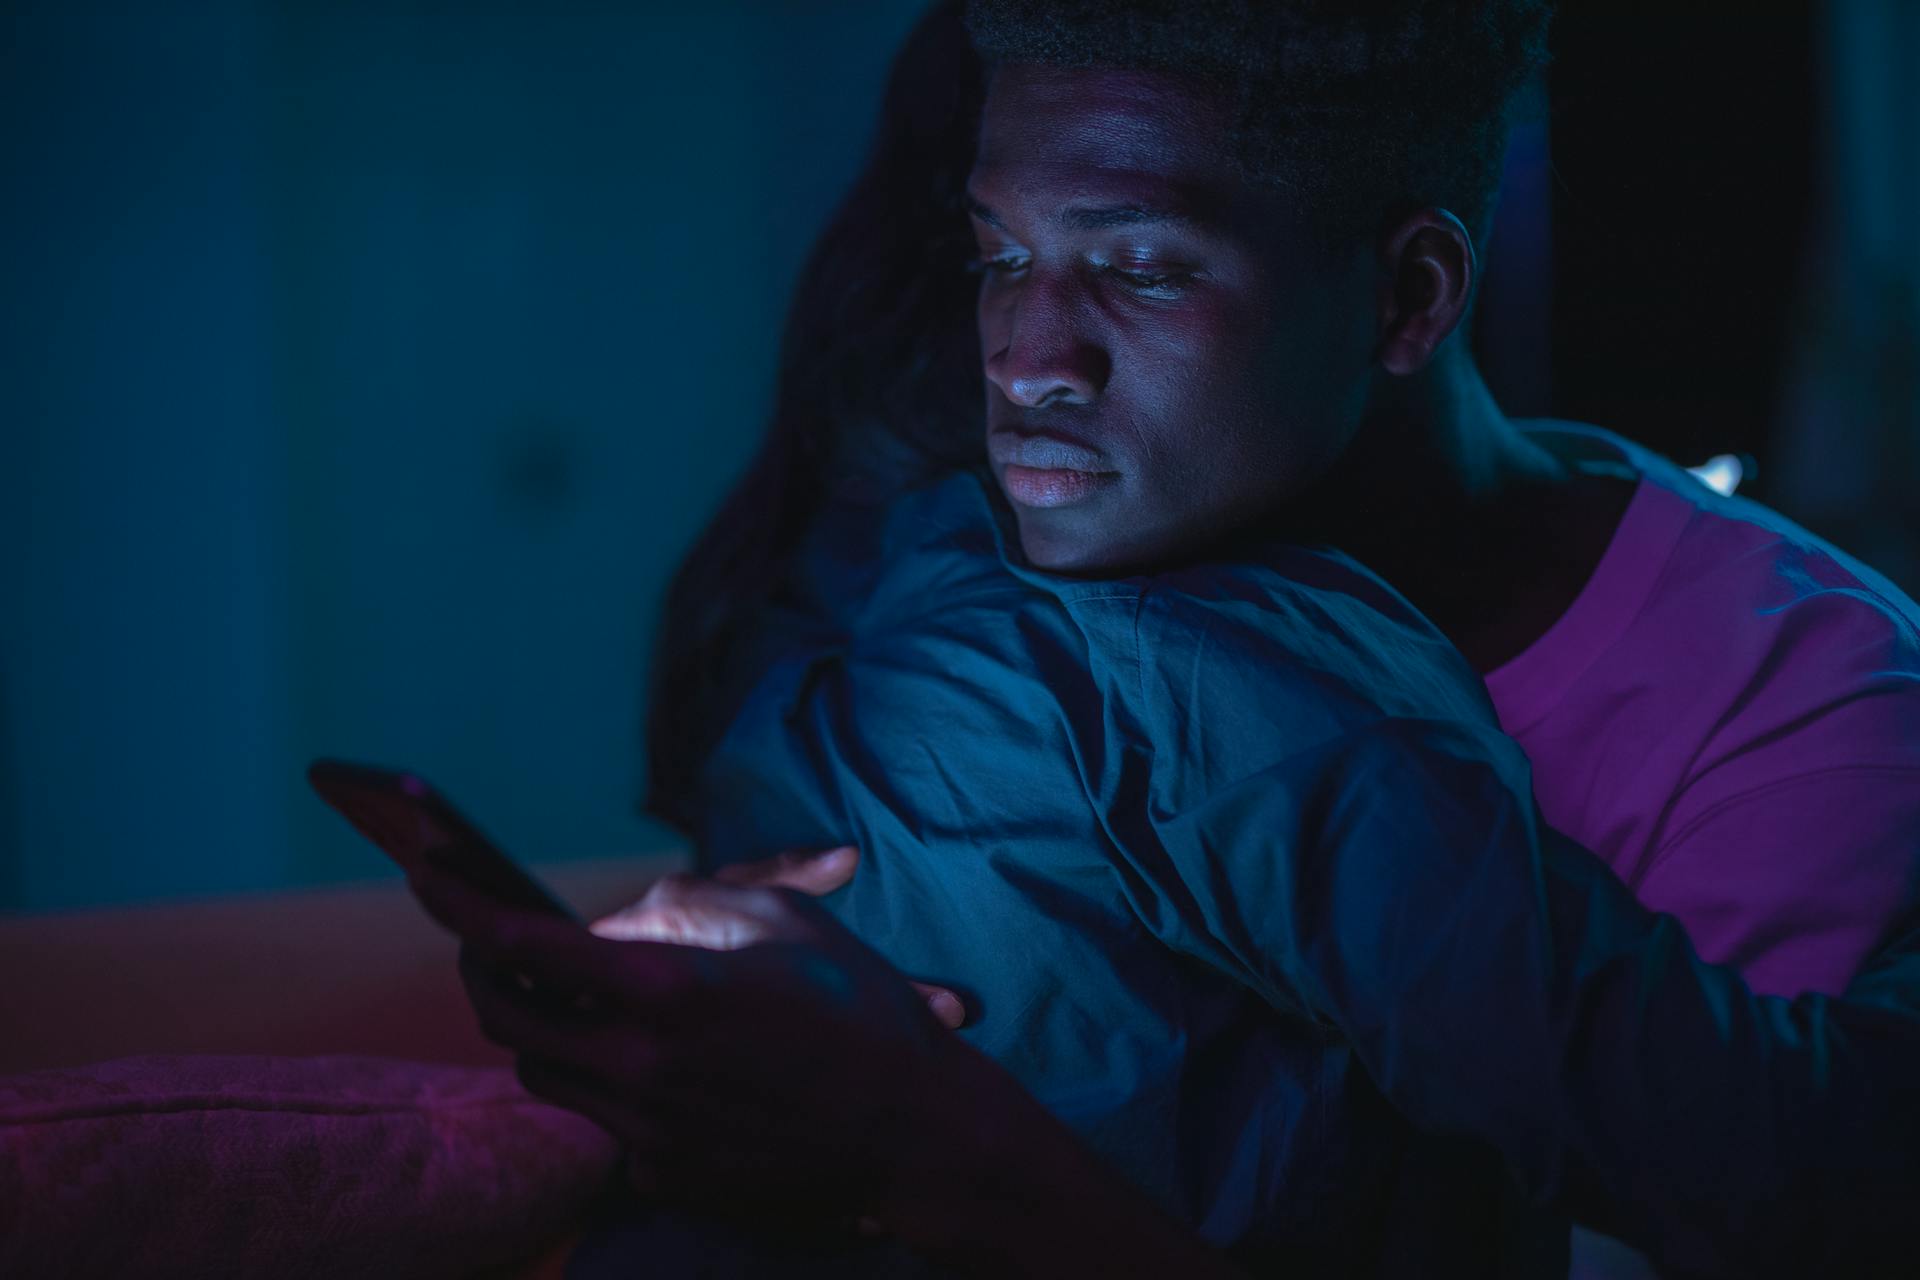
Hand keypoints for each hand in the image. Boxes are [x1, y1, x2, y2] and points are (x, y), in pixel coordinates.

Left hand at [405, 866, 999, 1236]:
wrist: (915, 1132)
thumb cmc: (860, 1011)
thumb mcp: (782, 925)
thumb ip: (688, 908)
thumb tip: (620, 921)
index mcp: (670, 991)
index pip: (526, 947)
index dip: (463, 907)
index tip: (428, 876)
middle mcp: (643, 1066)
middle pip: (508, 1020)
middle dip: (481, 973)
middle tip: (486, 943)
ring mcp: (649, 1131)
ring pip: (542, 1075)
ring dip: (536, 1030)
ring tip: (565, 998)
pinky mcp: (664, 1173)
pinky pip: (600, 1121)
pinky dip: (603, 1083)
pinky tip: (649, 1063)